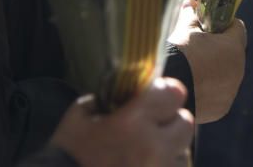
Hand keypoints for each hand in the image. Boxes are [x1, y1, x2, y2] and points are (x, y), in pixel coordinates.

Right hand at [49, 78, 193, 166]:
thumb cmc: (67, 155)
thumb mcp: (80, 117)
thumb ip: (107, 99)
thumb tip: (127, 92)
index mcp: (131, 122)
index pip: (174, 93)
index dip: (164, 93)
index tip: (153, 98)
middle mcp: (151, 147)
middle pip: (185, 123)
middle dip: (170, 122)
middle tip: (150, 127)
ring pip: (181, 151)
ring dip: (167, 148)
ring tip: (143, 152)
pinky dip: (161, 165)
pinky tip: (140, 165)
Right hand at [169, 0, 246, 122]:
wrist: (167, 88)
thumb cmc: (178, 54)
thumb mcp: (184, 28)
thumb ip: (191, 14)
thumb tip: (189, 3)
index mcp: (234, 47)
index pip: (237, 28)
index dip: (223, 23)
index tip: (209, 24)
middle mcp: (238, 70)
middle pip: (233, 52)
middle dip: (218, 47)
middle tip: (197, 47)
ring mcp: (231, 91)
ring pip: (227, 74)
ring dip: (215, 69)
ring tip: (192, 68)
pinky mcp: (221, 108)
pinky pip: (220, 93)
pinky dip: (210, 89)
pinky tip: (192, 86)